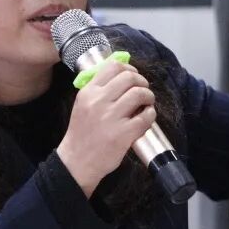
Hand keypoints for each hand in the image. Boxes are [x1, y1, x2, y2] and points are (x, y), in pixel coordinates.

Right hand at [57, 61, 155, 196]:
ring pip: (140, 94)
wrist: (77, 162)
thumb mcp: (82, 105)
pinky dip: (150, 114)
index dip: (130, 69)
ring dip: (148, 96)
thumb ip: (98, 90)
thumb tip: (123, 75)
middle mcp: (99, 101)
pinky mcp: (124, 134)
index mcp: (89, 92)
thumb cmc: (82, 133)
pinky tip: (146, 117)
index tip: (134, 76)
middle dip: (142, 82)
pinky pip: (146, 116)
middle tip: (143, 91)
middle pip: (129, 77)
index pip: (113, 66)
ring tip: (147, 104)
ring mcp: (112, 118)